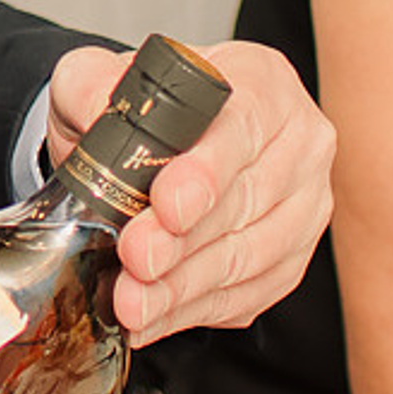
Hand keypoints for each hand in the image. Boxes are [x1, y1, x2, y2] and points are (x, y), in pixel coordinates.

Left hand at [44, 37, 331, 342]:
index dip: (206, 171)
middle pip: (247, 200)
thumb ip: (89, 84)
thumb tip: (99, 115)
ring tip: (133, 301)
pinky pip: (249, 294)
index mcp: (260, 81)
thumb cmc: (137, 108)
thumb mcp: (95, 77)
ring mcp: (303, 205)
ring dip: (186, 287)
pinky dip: (194, 310)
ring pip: (250, 256)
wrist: (147, 144)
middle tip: (136, 260)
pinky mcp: (290, 259)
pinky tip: (152, 316)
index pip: (242, 126)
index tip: (166, 205)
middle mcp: (297, 142)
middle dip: (186, 241)